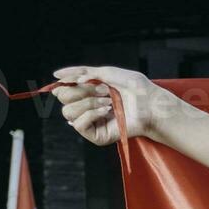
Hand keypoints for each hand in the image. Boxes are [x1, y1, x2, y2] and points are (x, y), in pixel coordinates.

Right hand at [51, 65, 171, 145]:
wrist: (151, 104)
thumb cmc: (135, 88)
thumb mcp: (106, 72)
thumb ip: (81, 72)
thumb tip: (56, 76)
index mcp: (87, 94)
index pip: (63, 90)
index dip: (68, 83)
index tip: (84, 79)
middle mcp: (87, 108)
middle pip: (63, 99)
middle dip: (82, 91)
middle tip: (105, 91)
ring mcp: (92, 123)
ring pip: (68, 112)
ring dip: (88, 102)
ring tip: (108, 102)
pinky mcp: (97, 135)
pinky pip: (79, 125)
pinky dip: (91, 114)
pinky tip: (107, 111)